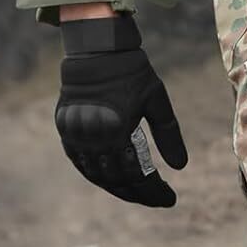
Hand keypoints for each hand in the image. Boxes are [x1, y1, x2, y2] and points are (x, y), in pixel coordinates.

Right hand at [55, 14, 187, 205]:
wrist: (97, 48)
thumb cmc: (132, 70)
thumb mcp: (156, 99)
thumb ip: (168, 134)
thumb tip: (181, 167)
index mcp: (118, 131)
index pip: (138, 175)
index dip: (154, 191)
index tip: (171, 199)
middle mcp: (93, 138)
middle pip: (117, 180)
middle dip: (139, 194)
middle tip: (157, 199)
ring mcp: (77, 135)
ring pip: (97, 175)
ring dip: (118, 188)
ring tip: (138, 193)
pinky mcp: (66, 130)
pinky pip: (81, 163)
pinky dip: (97, 175)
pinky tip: (111, 179)